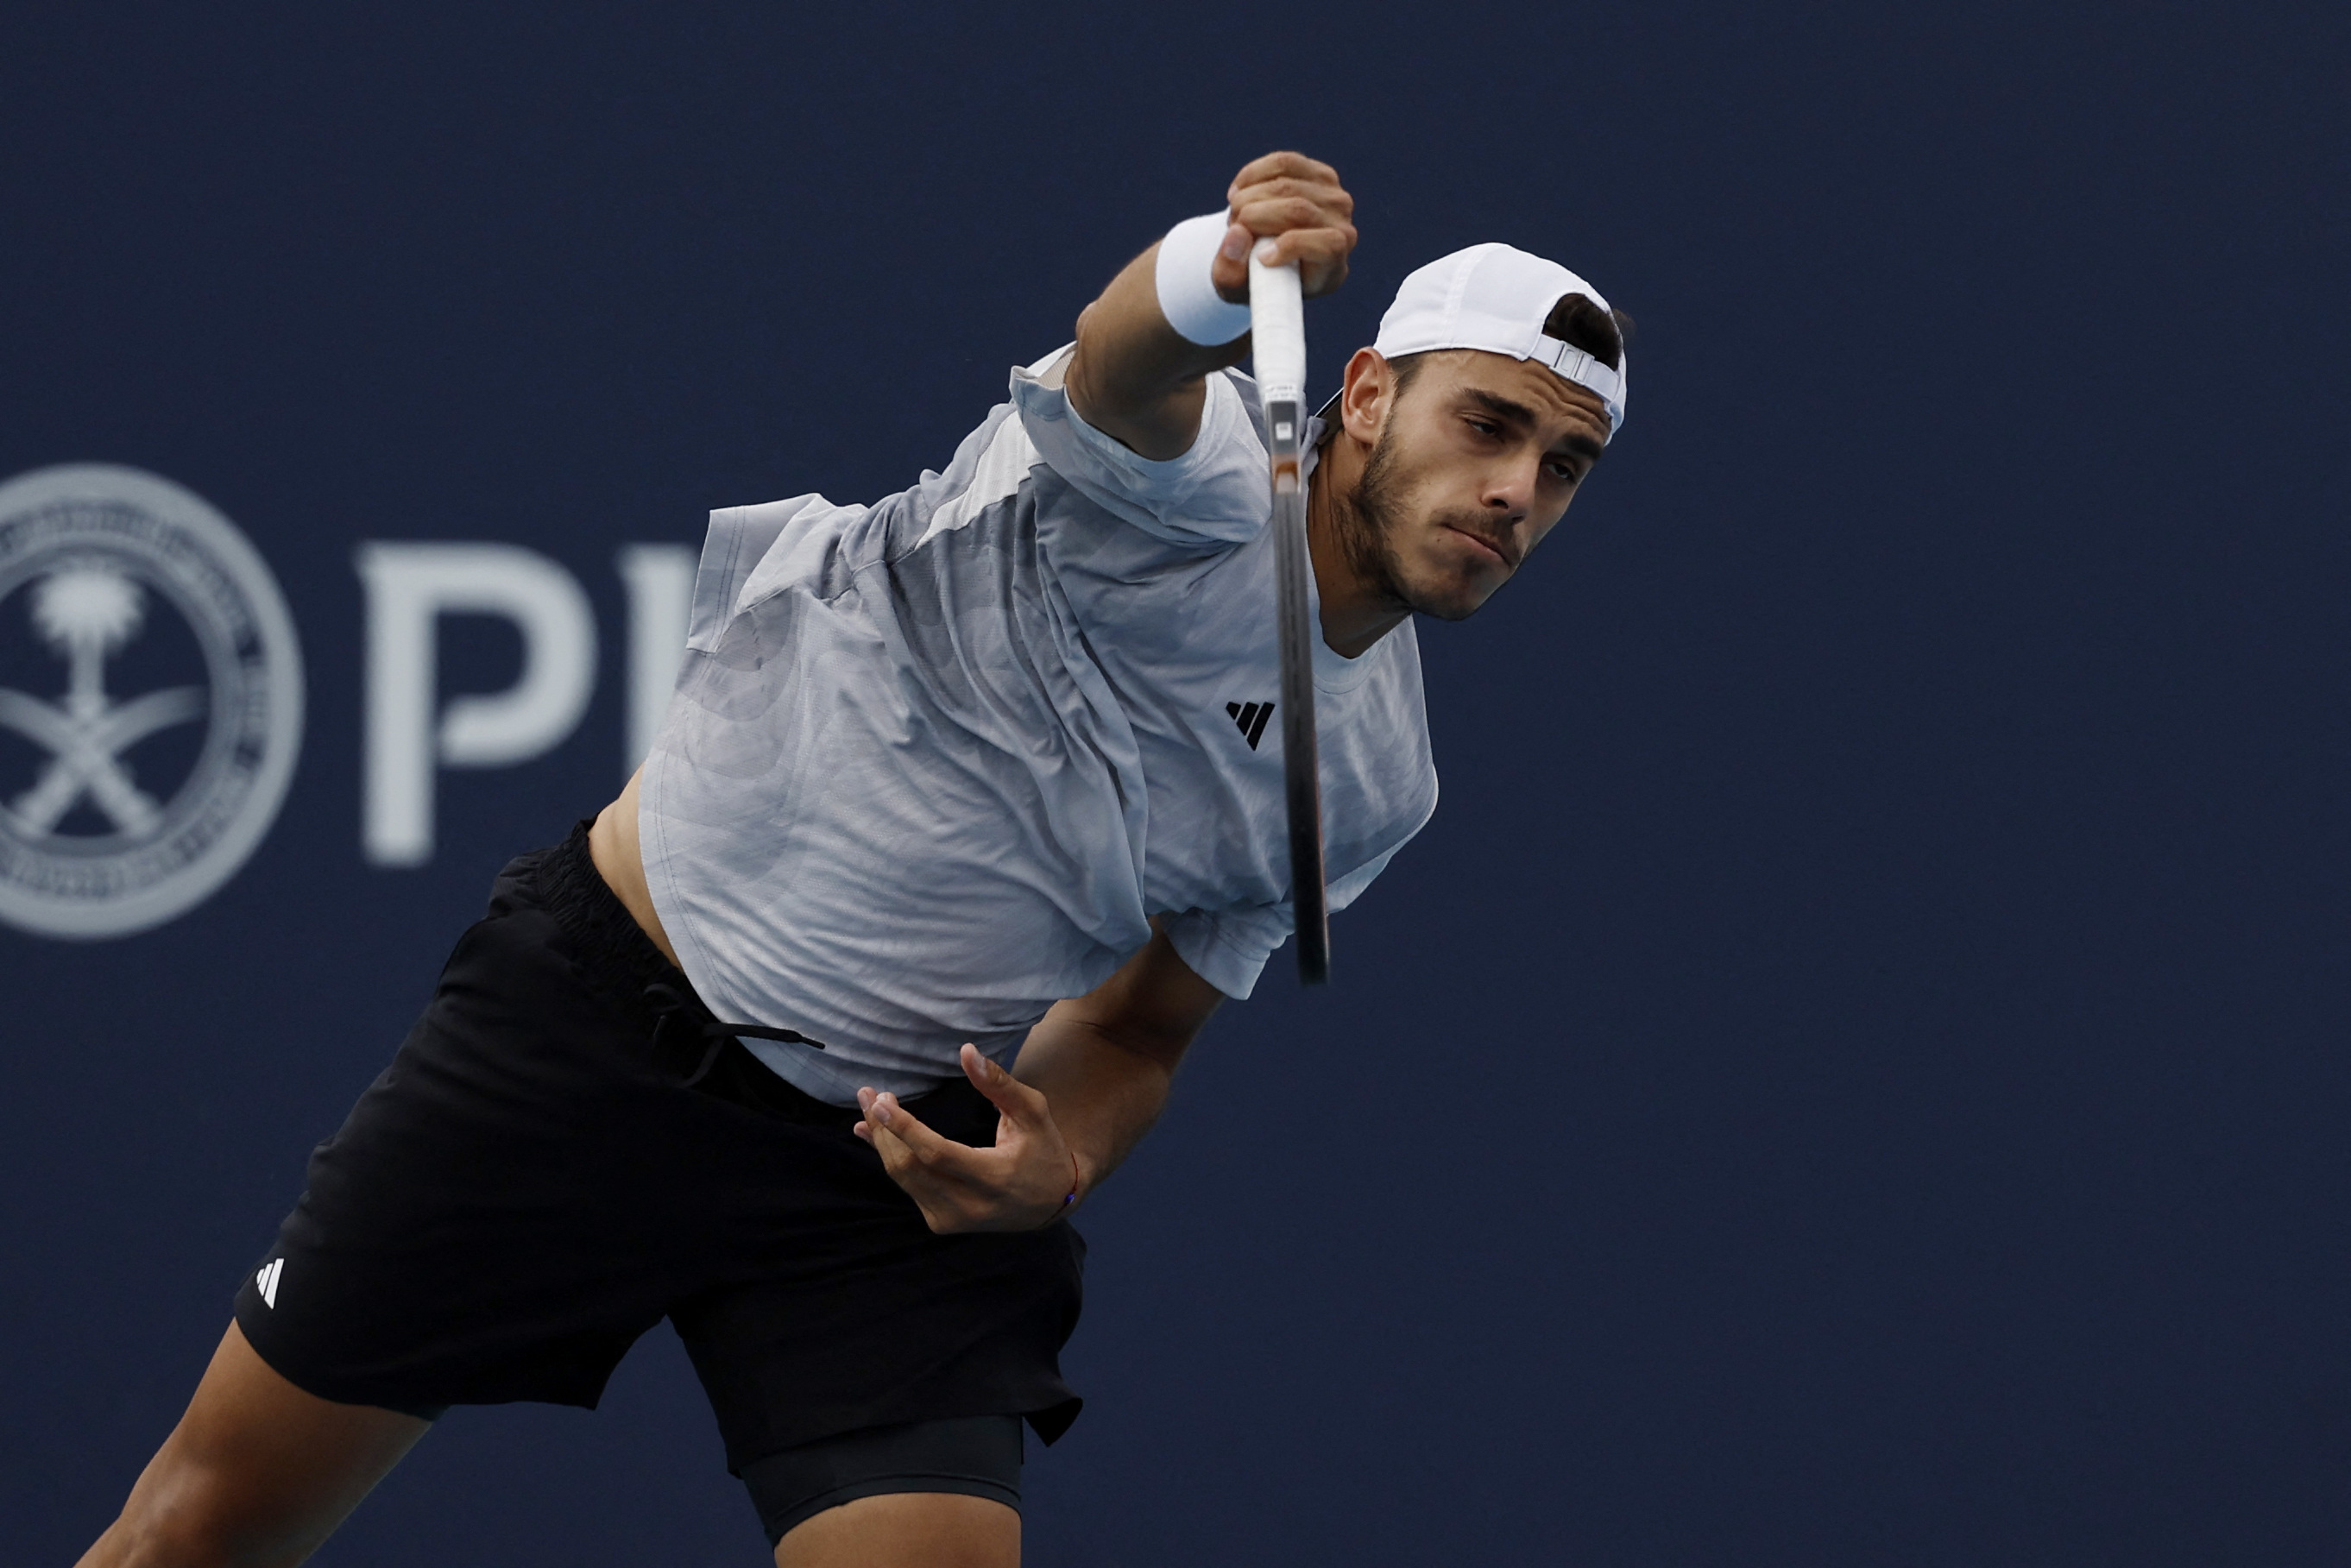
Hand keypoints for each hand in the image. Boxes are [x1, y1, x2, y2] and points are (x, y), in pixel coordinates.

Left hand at [854, 1044, 1078, 1232]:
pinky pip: (908, 1187)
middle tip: (869, 1095)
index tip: (881, 1102)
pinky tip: (875, 1135)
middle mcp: (969, 1206)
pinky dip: (890, 1159)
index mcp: (994, 1178)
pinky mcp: (941, 1223)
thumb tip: (966, 1051)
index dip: (905, 1129)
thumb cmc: (1043, 1148)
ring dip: (881, 1142)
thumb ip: (998, 1083)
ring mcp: (952, 1220)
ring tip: (869, 1109)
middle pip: (912, 1167)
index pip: (937, 1154)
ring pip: (904, 1178)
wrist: (1051, 1202)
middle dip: (885, 1130)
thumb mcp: (1032, 1111)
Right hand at [1210, 150, 1356, 304]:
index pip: (1329, 246)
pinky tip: (1238, 191)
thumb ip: (1230, 272)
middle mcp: (1343, 230)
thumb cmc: (1255, 277)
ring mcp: (1335, 198)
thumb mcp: (1236, 287)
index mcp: (1333, 266)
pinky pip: (1283, 162)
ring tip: (1235, 214)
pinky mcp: (1320, 174)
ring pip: (1286, 184)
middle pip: (1298, 210)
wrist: (1267, 254)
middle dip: (1253, 216)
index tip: (1261, 258)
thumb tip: (1238, 232)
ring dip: (1247, 197)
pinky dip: (1252, 175)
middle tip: (1233, 228)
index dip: (1292, 246)